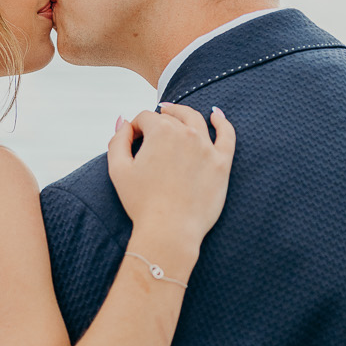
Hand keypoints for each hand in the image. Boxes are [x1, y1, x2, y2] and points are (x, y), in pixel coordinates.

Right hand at [106, 102, 235, 273]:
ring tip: (174, 114)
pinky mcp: (222, 163)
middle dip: (156, 123)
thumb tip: (123, 121)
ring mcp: (207, 147)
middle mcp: (186, 134)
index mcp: (161, 131)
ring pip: (195, 120)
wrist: (170, 231)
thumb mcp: (118, 169)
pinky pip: (227, 135)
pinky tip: (216, 115)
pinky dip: (222, 122)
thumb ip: (118, 140)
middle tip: (148, 133)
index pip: (145, 118)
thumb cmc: (142, 203)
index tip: (131, 141)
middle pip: (170, 118)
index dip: (135, 127)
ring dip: (182, 113)